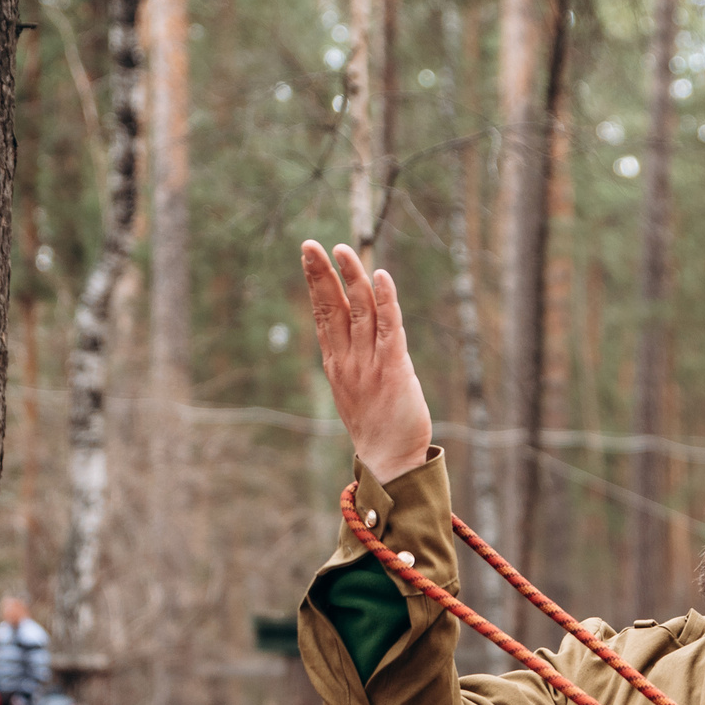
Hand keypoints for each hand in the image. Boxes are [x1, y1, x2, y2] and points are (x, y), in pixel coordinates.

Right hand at [300, 240, 432, 482]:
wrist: (388, 460)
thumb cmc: (375, 424)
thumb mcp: (353, 387)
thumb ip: (352, 356)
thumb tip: (355, 328)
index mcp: (336, 363)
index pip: (324, 314)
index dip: (316, 282)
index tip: (309, 254)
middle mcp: (348, 360)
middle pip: (333, 307)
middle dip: (322, 274)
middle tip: (311, 244)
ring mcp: (369, 364)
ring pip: (360, 311)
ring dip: (352, 278)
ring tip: (344, 251)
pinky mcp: (394, 369)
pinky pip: (389, 328)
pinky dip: (385, 301)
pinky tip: (380, 277)